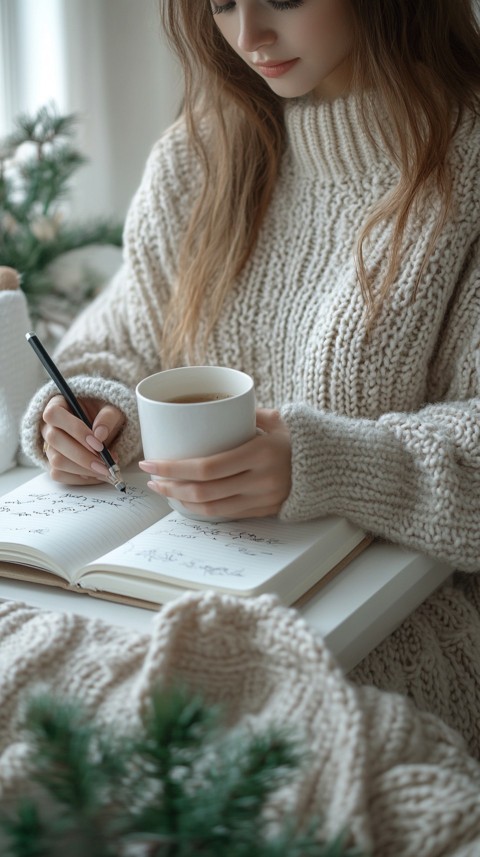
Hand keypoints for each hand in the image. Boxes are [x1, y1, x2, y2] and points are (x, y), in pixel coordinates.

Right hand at [41, 395, 124, 485]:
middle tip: (106, 464)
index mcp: (58, 404)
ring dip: (83, 469)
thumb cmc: (105, 416)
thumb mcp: (113, 409)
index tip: (98, 444)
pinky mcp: (53, 464)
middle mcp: (48, 425)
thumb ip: (108, 417)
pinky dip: (80, 478)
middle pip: (54, 440)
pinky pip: (60, 475)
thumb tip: (100, 434)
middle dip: (82, 455)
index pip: (54, 414)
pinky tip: (97, 475)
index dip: (75, 429)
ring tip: (106, 469)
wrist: (104, 431)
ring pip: (56, 461)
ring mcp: (49, 446)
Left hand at [138, 408, 291, 518]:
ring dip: (181, 500)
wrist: (334, 466)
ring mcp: (263, 500)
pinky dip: (201, 509)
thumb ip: (244, 413)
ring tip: (164, 489)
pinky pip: (226, 514)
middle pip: (203, 491)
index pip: (206, 467)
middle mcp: (261, 480)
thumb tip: (207, 406)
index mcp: (260, 453)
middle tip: (151, 478)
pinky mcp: (265, 511)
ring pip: (211, 508)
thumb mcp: (276, 419)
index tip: (150, 462)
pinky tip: (187, 499)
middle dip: (170, 486)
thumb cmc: (300, 437)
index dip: (173, 468)